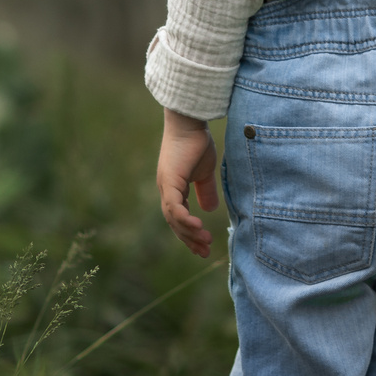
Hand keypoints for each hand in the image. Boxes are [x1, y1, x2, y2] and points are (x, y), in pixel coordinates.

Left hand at [157, 110, 219, 257]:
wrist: (189, 123)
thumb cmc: (197, 142)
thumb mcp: (205, 172)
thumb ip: (206, 190)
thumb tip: (210, 210)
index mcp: (173, 189)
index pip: (178, 218)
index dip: (189, 233)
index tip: (202, 247)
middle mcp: (166, 190)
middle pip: (174, 223)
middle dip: (189, 239)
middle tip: (204, 252)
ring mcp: (166, 186)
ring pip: (174, 218)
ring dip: (189, 232)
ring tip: (205, 241)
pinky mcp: (169, 181)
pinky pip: (174, 207)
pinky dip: (184, 219)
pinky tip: (197, 226)